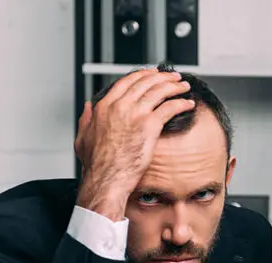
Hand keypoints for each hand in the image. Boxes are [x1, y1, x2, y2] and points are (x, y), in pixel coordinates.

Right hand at [74, 68, 194, 220]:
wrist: (107, 178)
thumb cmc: (97, 164)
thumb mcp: (83, 137)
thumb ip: (86, 119)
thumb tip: (88, 107)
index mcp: (105, 106)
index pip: (127, 81)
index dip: (143, 74)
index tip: (153, 74)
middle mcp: (120, 105)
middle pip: (145, 82)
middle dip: (162, 77)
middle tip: (173, 77)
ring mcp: (135, 113)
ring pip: (159, 90)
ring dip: (174, 86)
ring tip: (183, 86)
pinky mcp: (149, 125)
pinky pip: (170, 107)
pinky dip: (181, 103)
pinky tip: (188, 104)